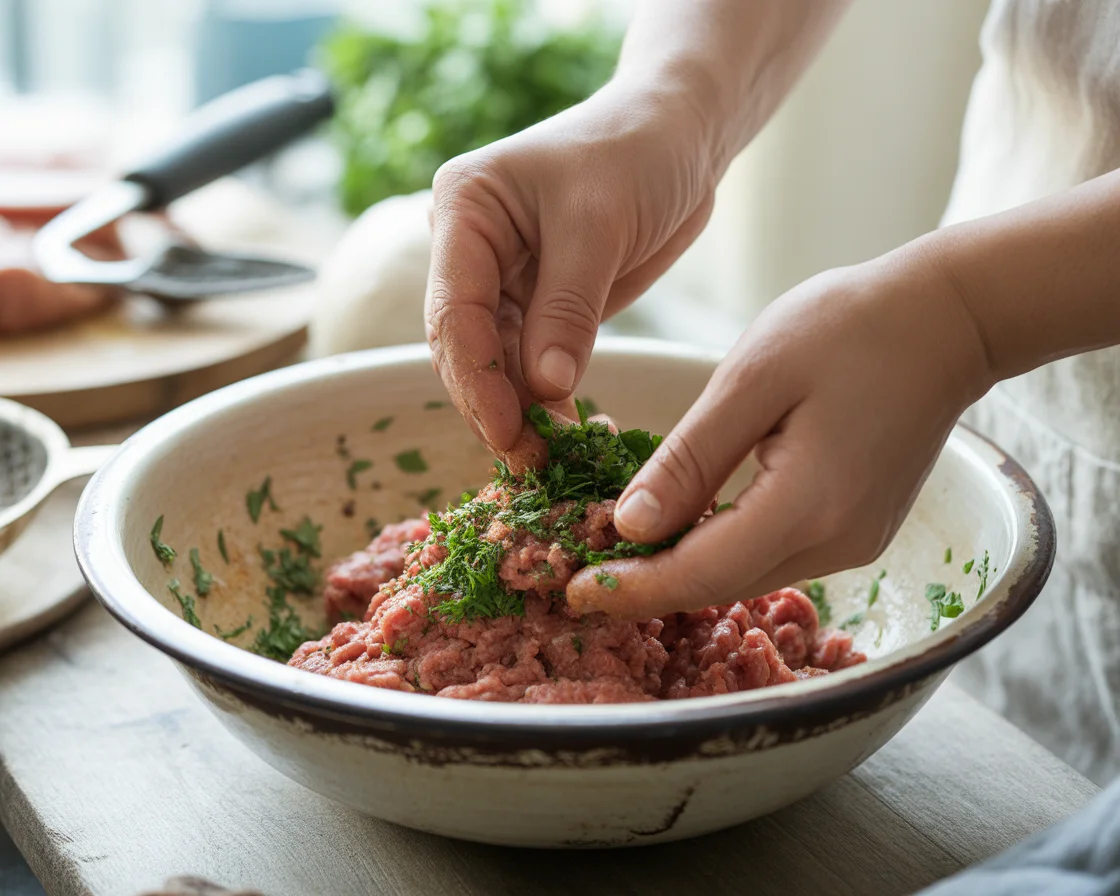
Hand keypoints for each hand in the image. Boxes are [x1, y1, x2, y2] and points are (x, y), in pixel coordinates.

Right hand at [425, 78, 718, 465]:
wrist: (679, 136)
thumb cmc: (636, 154)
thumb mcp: (599, 226)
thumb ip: (567, 308)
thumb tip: (543, 388)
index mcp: (463, 212)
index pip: (454, 310)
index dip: (476, 379)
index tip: (507, 432)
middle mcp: (469, 251)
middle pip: (466, 348)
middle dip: (495, 406)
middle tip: (531, 462)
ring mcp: (501, 281)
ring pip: (497, 365)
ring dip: (522, 414)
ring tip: (555, 461)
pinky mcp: (538, 306)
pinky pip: (532, 365)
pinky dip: (549, 402)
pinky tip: (571, 434)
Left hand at [566, 244, 994, 617]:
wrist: (947, 321)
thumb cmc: (848, 327)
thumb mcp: (753, 379)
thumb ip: (690, 459)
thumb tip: (628, 526)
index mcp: (808, 505)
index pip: (699, 573)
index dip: (631, 588)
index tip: (572, 590)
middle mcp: (836, 543)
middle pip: (719, 585)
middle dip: (645, 585)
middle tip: (578, 573)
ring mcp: (853, 544)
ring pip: (744, 576)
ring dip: (680, 569)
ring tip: (614, 552)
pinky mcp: (857, 531)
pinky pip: (772, 555)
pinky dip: (720, 550)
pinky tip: (681, 527)